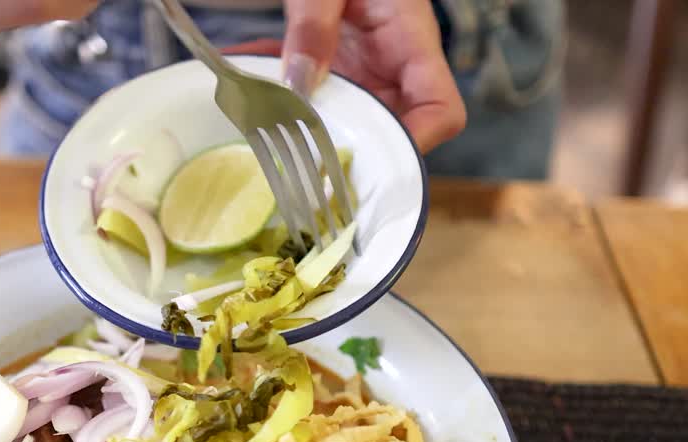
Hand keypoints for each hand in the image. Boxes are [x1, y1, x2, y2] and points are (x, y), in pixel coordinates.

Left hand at [232, 0, 463, 152]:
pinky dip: (282, 105)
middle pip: (394, 135)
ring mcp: (366, 76)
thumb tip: (298, 81)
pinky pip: (318, 103)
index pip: (441, 111)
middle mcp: (395, 70)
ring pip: (352, 127)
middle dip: (351, 156)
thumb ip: (313, 23)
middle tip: (302, 170)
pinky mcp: (338, 73)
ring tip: (270, 146)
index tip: (370, 162)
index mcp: (412, 43)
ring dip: (310, 136)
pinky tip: (246, 102)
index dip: (416, 144)